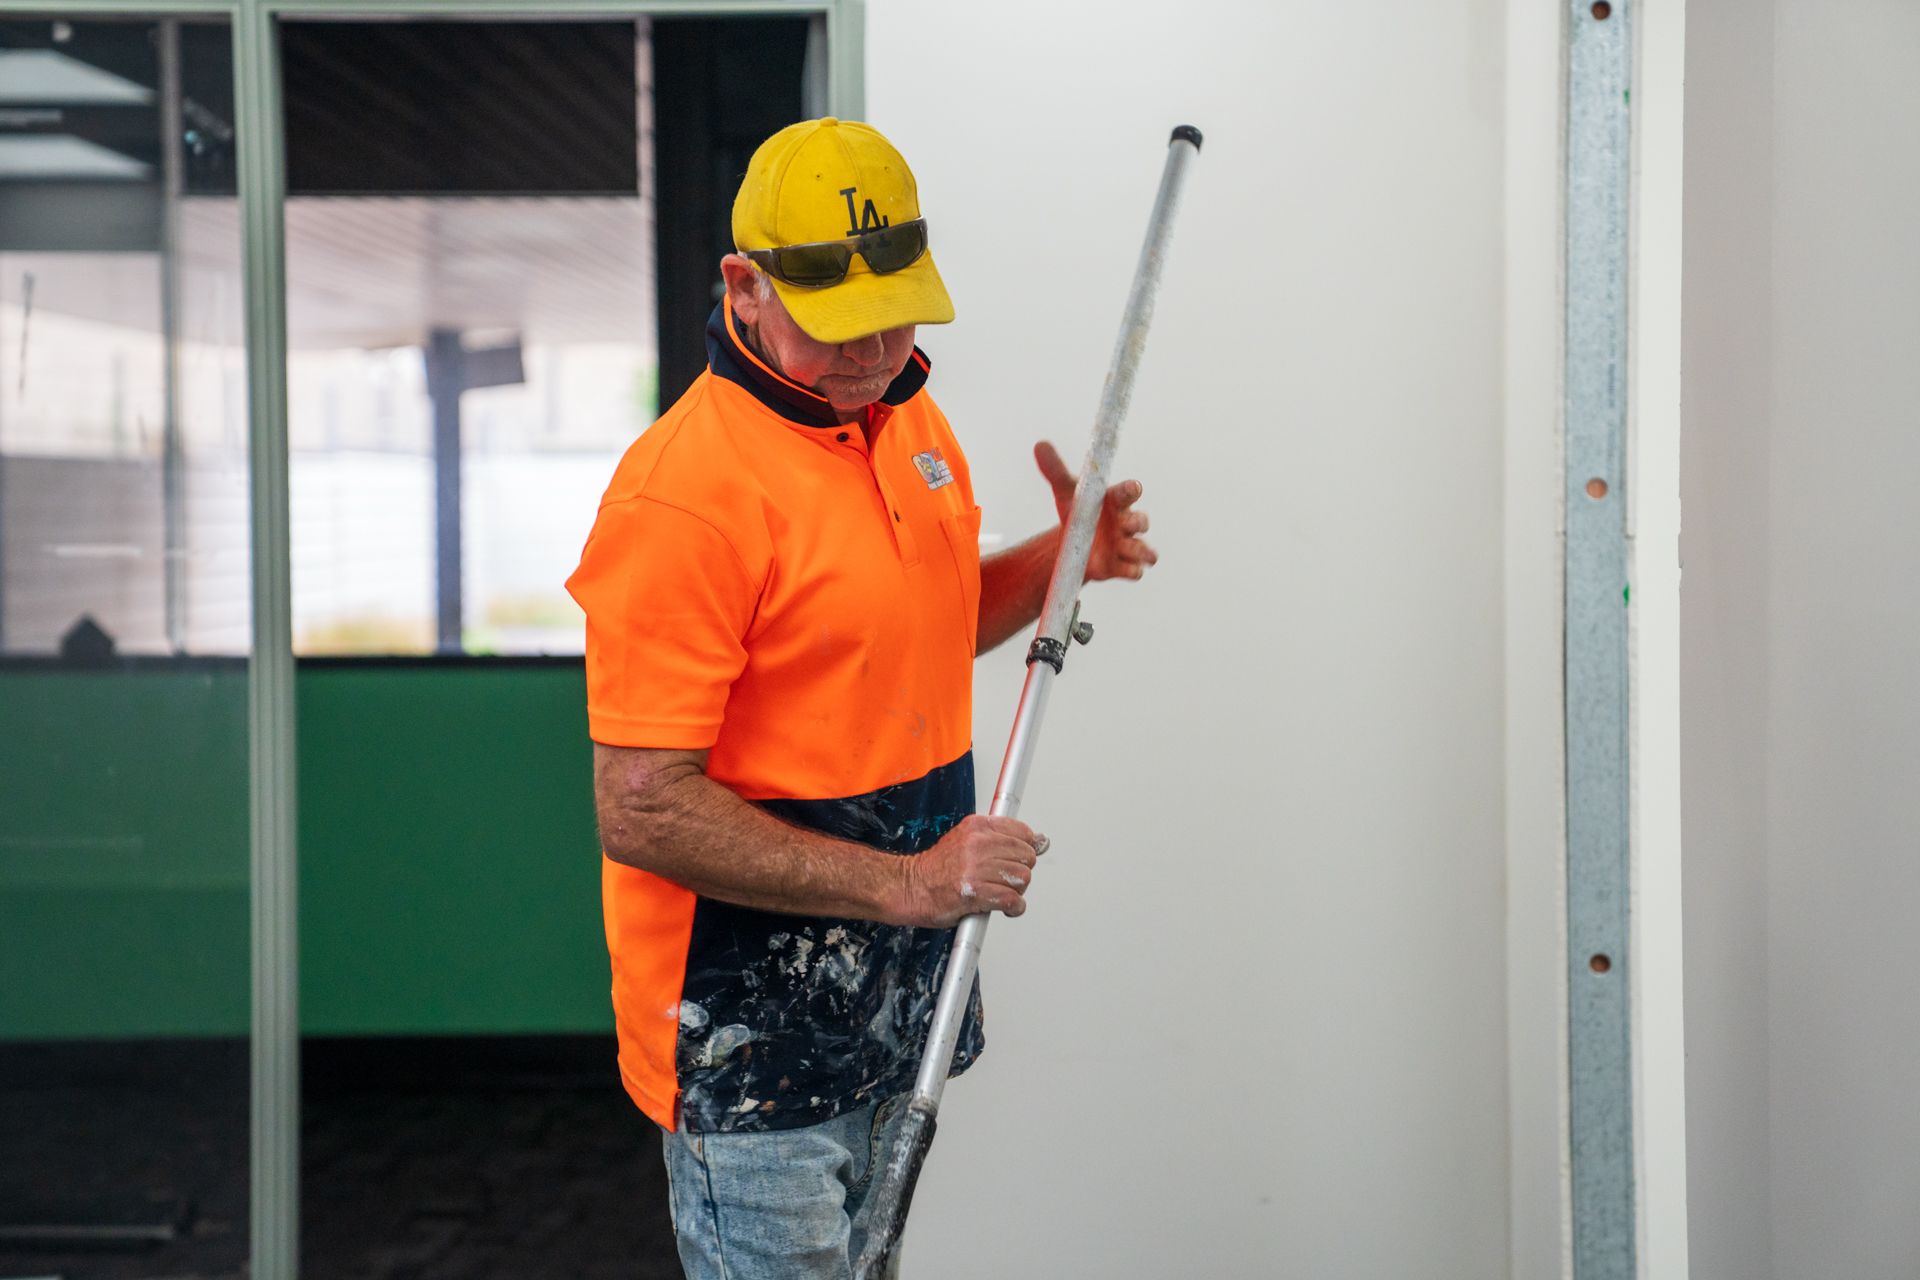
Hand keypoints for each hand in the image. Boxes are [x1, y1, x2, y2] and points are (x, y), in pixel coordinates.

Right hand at [896, 815, 1047, 926]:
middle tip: (1005, 880)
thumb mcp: (966, 841)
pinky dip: (1014, 908)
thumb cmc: (936, 870)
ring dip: (1016, 891)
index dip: (1025, 850)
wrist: (910, 888)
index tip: (1018, 859)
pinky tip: (1005, 908)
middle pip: (1026, 857)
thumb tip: (1039, 841)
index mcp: (977, 827)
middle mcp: (978, 844)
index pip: (1023, 832)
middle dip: (1020, 872)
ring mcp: (976, 868)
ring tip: (1000, 893)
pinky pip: (1013, 900)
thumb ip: (999, 839)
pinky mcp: (975, 892)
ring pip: (1022, 879)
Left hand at [1034, 441, 1158, 581]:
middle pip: (1141, 520)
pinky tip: (1128, 570)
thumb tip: (1039, 444)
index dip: (1132, 490)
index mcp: (1115, 501)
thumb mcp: (1065, 492)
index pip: (1129, 492)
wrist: (1076, 545)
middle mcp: (1126, 522)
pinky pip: (1134, 570)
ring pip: (1143, 547)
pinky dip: (1133, 570)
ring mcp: (1126, 545)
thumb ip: (1055, 470)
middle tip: (1127, 523)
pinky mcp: (1121, 566)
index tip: (1133, 488)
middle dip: (1138, 522)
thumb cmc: (1079, 513)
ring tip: (1136, 553)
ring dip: (1141, 549)